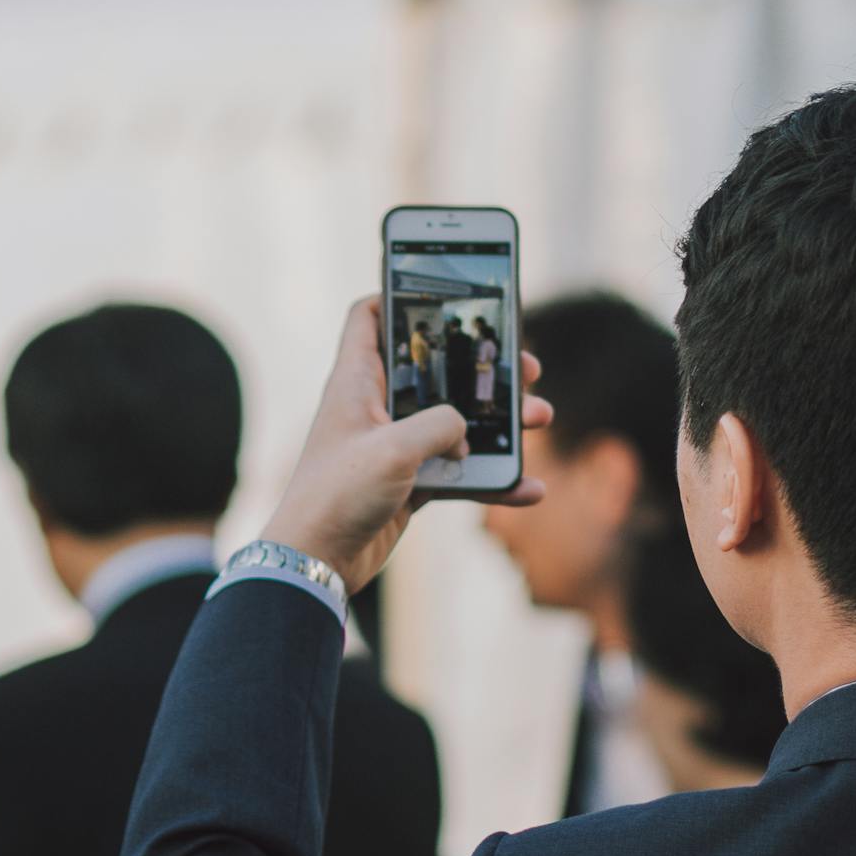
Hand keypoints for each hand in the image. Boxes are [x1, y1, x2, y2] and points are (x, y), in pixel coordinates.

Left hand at [261, 297, 551, 593]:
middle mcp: (375, 408)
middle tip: (523, 366)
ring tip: (539, 417)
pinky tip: (527, 487)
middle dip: (481, 367)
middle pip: (434, 369)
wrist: (316, 562)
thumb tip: (464, 432)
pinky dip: (493, 478)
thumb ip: (439, 425)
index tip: (442, 292)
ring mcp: (394, 447)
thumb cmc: (338, 496)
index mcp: (357, 381)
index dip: (399, 295)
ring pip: (456, 421)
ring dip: (499, 422)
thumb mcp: (394, 449)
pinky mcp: (409, 483)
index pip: (369, 316)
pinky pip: (460, 472)